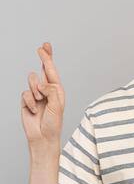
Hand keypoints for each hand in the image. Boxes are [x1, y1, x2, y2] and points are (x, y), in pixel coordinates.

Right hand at [21, 42, 64, 159]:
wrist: (42, 137)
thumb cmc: (53, 123)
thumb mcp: (57, 106)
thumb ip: (51, 91)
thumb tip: (42, 82)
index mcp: (57, 90)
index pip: (52, 71)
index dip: (48, 58)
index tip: (45, 46)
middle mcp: (47, 90)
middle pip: (43, 70)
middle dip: (44, 58)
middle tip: (42, 47)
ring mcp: (36, 94)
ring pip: (32, 81)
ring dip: (36, 91)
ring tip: (40, 102)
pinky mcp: (26, 100)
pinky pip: (25, 94)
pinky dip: (29, 102)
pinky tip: (33, 110)